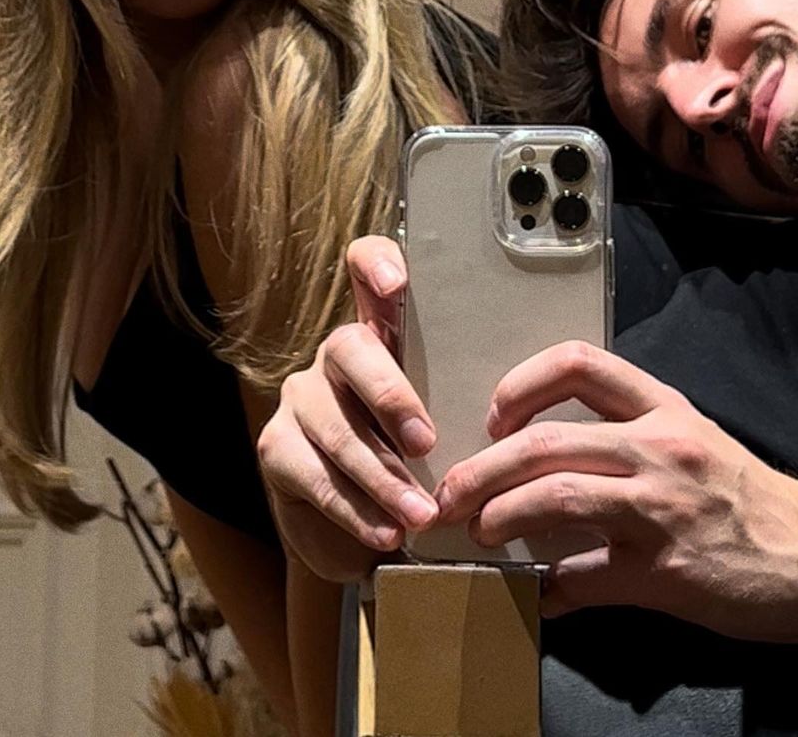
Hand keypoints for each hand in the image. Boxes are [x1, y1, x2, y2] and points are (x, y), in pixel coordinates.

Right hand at [257, 236, 439, 581]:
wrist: (359, 531)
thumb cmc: (417, 465)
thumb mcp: (445, 424)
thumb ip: (463, 403)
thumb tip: (521, 414)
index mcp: (381, 334)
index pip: (366, 268)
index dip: (376, 263)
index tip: (397, 282)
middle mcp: (335, 355)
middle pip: (350, 347)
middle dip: (391, 396)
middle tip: (427, 444)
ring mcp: (300, 399)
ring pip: (336, 428)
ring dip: (383, 477)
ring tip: (421, 515)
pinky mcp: (277, 448)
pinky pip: (316, 478)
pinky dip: (357, 511)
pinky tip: (385, 534)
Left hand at [435, 341, 797, 641]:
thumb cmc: (744, 494)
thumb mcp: (692, 439)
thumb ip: (627, 433)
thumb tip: (544, 454)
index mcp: (662, 408)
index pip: (578, 363)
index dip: (521, 384)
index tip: (494, 415)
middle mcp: (657, 448)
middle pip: (544, 440)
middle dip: (482, 467)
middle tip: (451, 492)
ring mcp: (659, 510)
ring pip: (553, 498)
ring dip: (499, 515)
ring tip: (478, 530)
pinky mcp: (662, 573)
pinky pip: (583, 577)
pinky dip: (549, 587)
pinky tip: (537, 594)